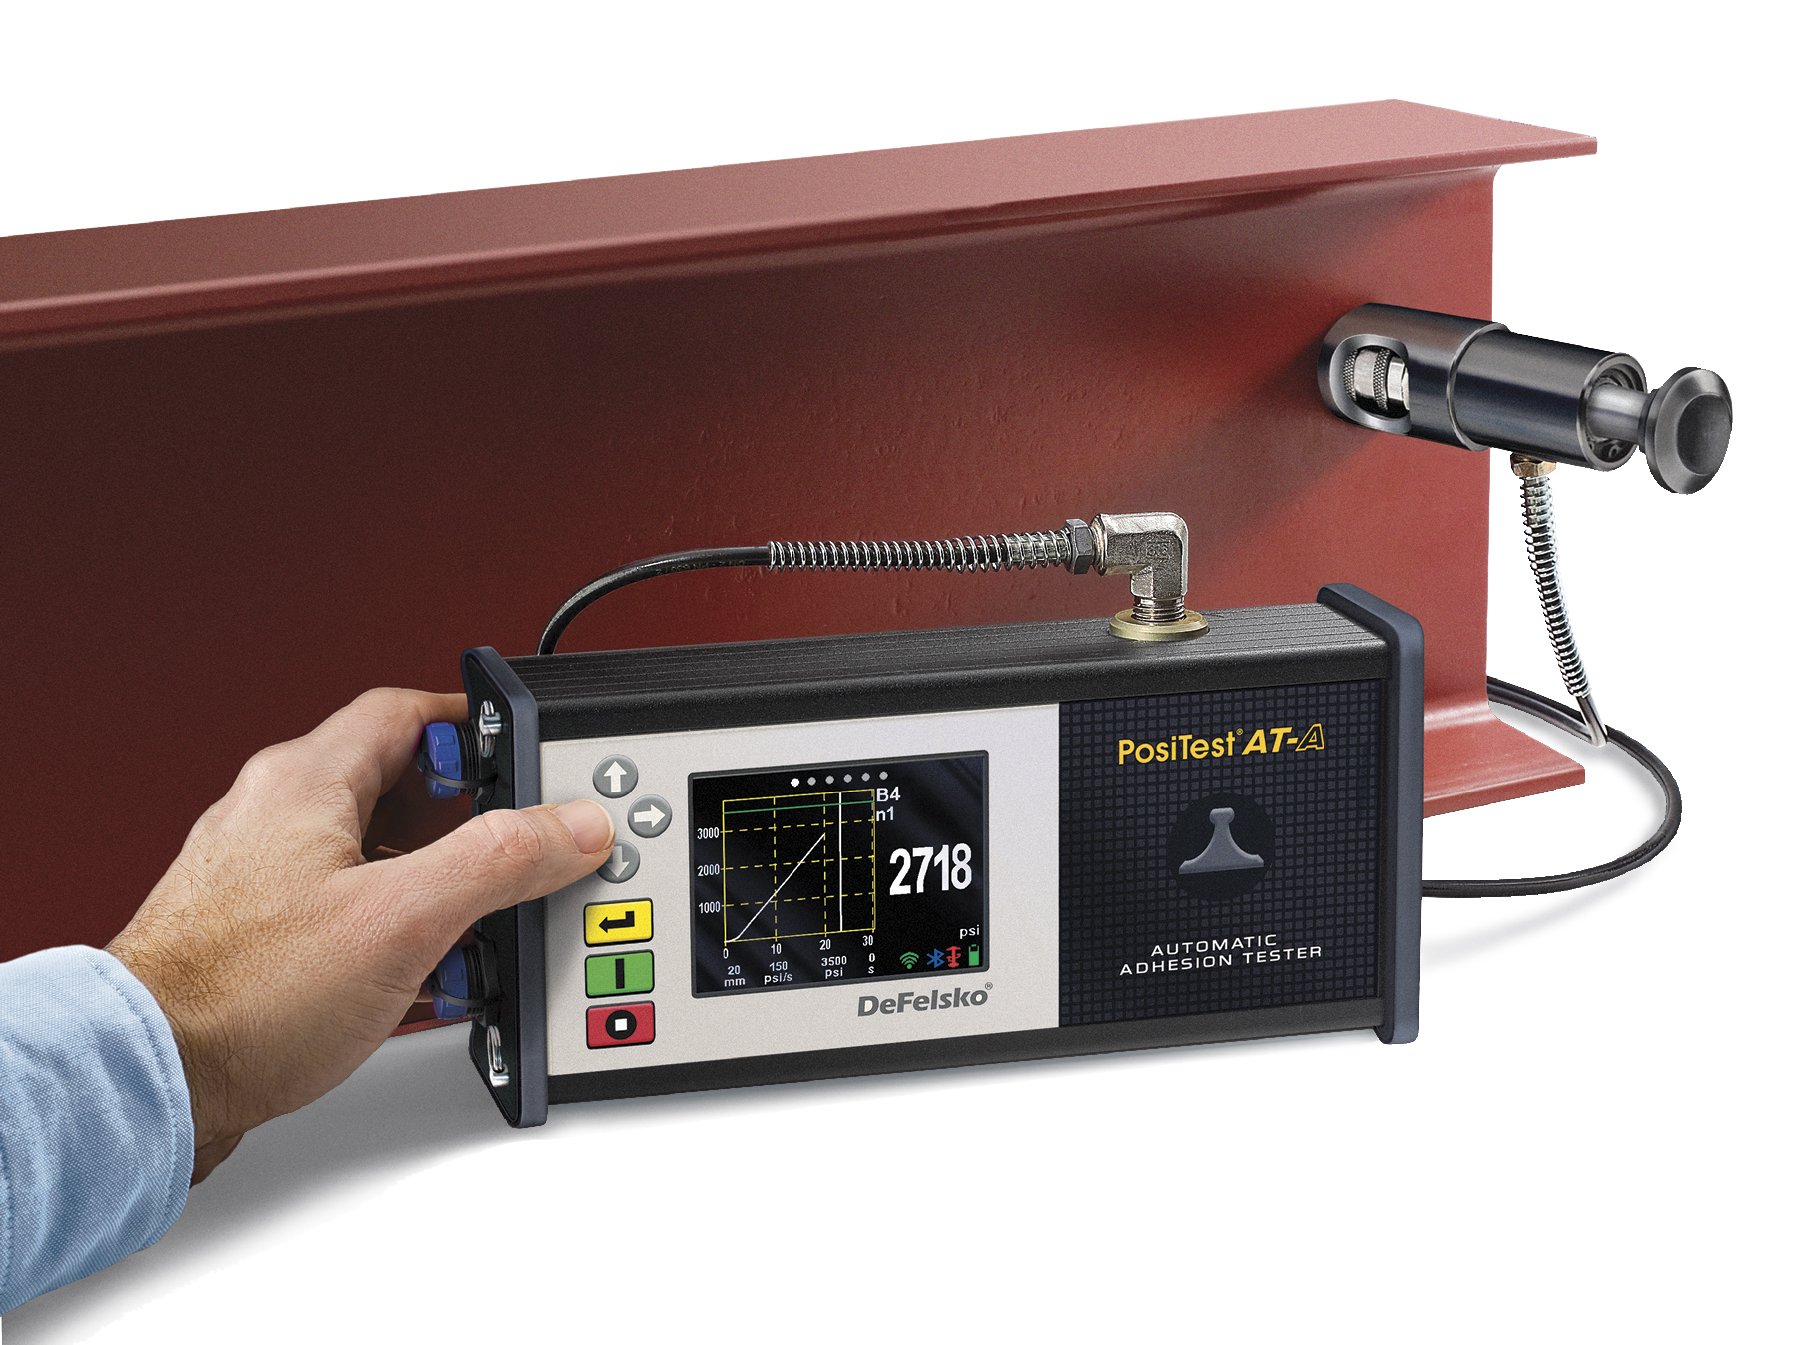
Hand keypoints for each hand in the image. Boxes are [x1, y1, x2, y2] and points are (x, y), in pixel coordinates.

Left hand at [107, 689, 613, 1182]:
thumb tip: (571, 825)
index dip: (478, 726)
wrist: (147, 1082)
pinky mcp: (256, 937)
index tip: (527, 758)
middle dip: (471, 824)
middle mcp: (274, 816)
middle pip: (400, 786)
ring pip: (376, 855)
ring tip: (474, 930)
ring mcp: (260, 877)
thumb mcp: (401, 918)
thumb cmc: (240, 995)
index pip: (407, 711)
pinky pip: (349, 911)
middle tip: (514, 857)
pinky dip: (398, 933)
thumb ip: (498, 860)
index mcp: (303, 780)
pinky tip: (425, 978)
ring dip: (436, 887)